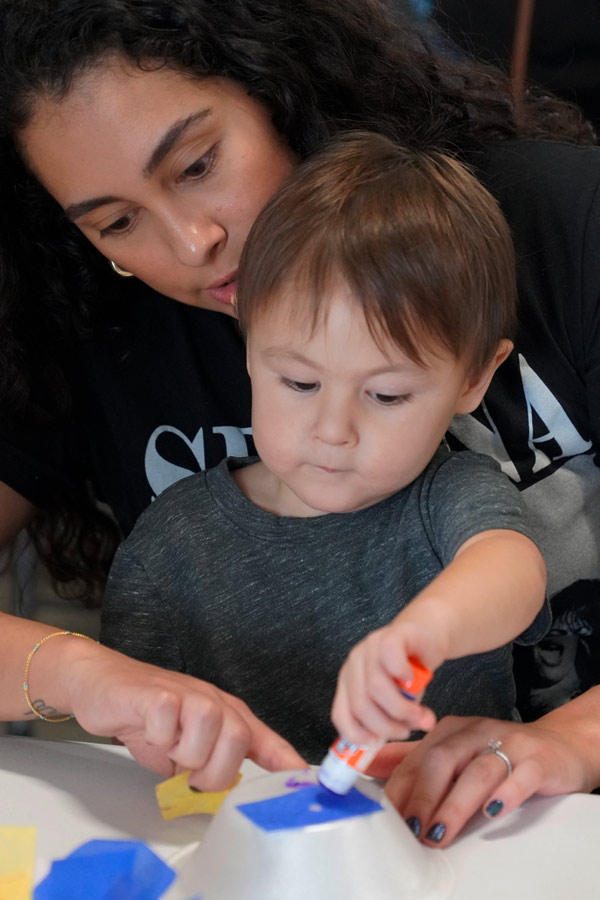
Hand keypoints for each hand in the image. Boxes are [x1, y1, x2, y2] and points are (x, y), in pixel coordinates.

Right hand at [64, 643, 305, 790]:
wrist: (103, 684)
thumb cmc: (148, 717)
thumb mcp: (185, 748)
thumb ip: (209, 766)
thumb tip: (228, 793)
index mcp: (225, 715)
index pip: (263, 739)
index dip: (285, 759)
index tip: (304, 778)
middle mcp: (212, 700)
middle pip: (237, 739)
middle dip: (212, 769)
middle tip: (187, 770)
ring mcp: (186, 694)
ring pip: (207, 731)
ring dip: (183, 753)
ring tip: (167, 746)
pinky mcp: (157, 694)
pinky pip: (169, 725)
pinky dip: (158, 738)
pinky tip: (149, 729)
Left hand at [331, 623, 436, 744]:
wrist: (426, 634)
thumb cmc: (410, 672)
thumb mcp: (400, 701)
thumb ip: (402, 718)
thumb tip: (422, 728)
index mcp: (349, 683)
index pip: (340, 715)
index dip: (357, 734)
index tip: (379, 742)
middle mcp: (354, 665)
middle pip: (360, 705)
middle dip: (386, 726)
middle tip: (406, 731)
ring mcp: (370, 648)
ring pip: (375, 687)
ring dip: (401, 709)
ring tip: (419, 715)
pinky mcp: (390, 635)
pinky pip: (390, 658)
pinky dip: (403, 674)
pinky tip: (413, 679)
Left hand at [381, 713, 597, 846]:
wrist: (558, 745)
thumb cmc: (499, 754)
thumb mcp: (457, 752)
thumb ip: (417, 762)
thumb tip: (373, 774)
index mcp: (451, 730)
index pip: (417, 758)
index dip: (400, 790)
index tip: (388, 820)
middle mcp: (477, 732)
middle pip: (442, 760)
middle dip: (422, 796)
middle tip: (412, 830)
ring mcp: (509, 744)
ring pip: (477, 771)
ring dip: (455, 805)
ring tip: (439, 833)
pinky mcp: (538, 760)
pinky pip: (520, 776)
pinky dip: (505, 794)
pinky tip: (491, 813)